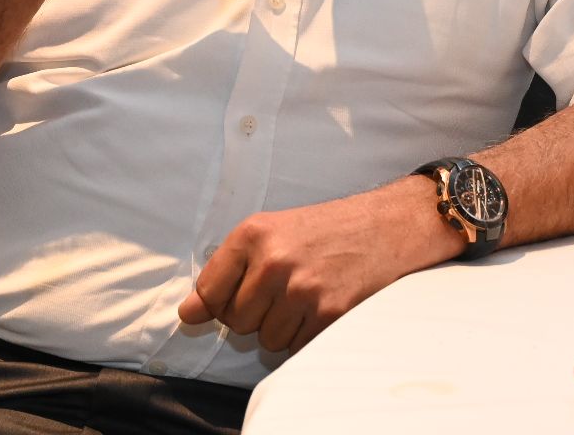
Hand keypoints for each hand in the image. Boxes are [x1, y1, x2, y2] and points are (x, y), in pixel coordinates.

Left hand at [177, 178, 457, 353]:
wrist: (386, 226)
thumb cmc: (325, 230)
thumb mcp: (271, 231)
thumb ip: (226, 270)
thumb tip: (187, 315)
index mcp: (254, 235)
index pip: (209, 291)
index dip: (214, 305)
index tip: (221, 305)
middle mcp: (274, 261)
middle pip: (237, 322)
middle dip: (255, 315)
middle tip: (282, 291)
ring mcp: (302, 289)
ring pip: (267, 339)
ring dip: (282, 328)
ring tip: (305, 296)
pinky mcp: (329, 313)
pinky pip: (297, 347)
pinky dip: (307, 335)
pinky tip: (322, 307)